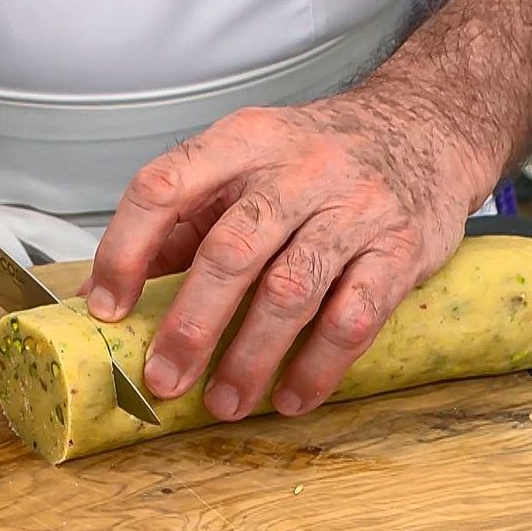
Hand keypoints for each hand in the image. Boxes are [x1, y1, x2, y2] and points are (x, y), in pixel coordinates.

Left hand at [83, 93, 493, 420]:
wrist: (426, 126)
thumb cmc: (317, 158)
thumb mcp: (245, 163)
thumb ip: (183, 221)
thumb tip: (108, 291)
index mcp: (242, 142)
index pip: (164, 187)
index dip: (125, 250)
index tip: (105, 309)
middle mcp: (297, 169)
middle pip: (231, 251)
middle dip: (191, 325)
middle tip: (163, 380)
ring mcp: (354, 208)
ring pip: (292, 290)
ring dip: (251, 358)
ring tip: (224, 404)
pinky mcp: (401, 249)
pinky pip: (356, 316)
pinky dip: (319, 366)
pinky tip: (292, 397)